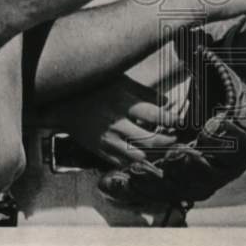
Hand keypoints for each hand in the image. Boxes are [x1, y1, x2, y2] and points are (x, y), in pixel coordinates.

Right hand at [43, 76, 183, 168]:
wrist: (64, 104)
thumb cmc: (96, 88)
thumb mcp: (121, 82)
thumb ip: (145, 92)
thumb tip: (167, 101)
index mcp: (123, 102)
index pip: (154, 115)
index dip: (171, 120)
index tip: (181, 122)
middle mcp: (116, 123)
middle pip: (149, 139)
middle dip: (166, 142)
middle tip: (175, 140)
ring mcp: (108, 139)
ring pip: (137, 156)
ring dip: (153, 155)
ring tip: (164, 152)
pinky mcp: (100, 150)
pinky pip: (122, 163)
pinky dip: (136, 163)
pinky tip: (145, 159)